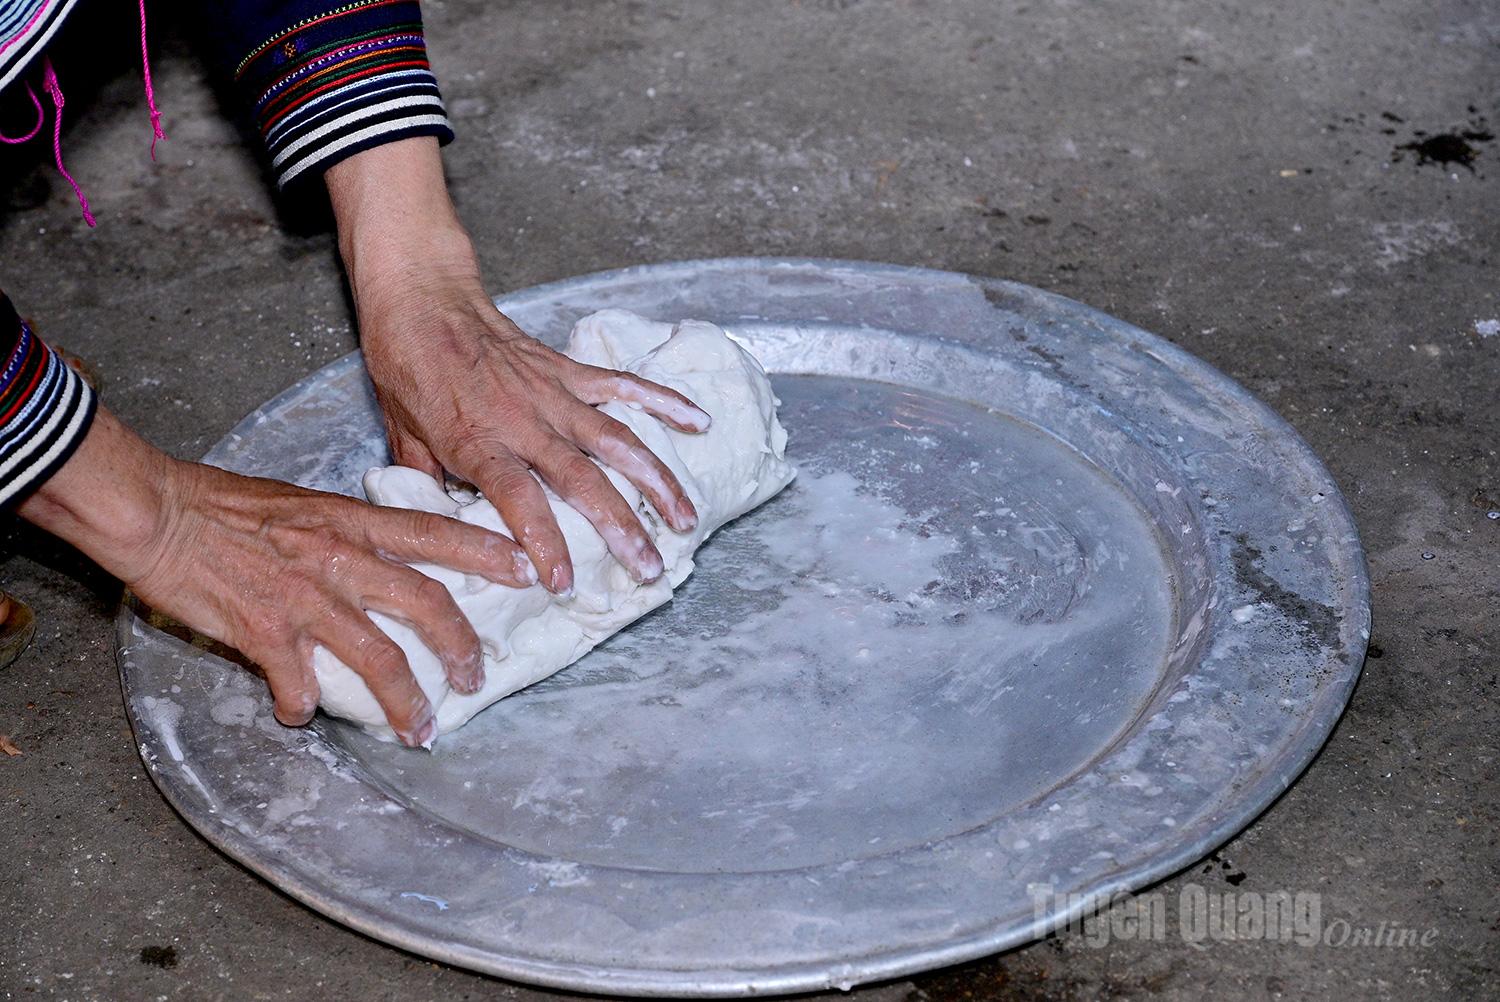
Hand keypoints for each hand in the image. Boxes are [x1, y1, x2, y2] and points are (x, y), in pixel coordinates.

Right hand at [19, 409, 534, 745]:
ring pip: (379, 658)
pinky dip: (302, 706)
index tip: (527, 571)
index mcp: (352, 522)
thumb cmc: (225, 504)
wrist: (157, 511)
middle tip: (478, 677)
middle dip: (462, 647)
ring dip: (407, 702)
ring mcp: (305, 598)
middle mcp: (340, 558)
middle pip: (426, 604)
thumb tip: (383, 558)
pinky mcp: (265, 632)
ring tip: (422, 732)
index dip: (488, 553)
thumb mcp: (305, 503)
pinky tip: (299, 714)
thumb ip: (349, 532)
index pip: (438, 533)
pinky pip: (298, 684)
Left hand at [325, 139, 709, 595]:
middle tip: (651, 567)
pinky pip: (624, 387)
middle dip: (623, 527)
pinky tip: (698, 422)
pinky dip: (663, 402)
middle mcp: (526, 422)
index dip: (545, 541)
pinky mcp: (569, 372)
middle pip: (584, 480)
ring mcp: (554, 394)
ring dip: (656, 481)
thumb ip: (434, 489)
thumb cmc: (408, 373)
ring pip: (618, 441)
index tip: (563, 580)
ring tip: (686, 518)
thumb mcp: (406, 442)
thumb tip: (455, 530)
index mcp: (480, 444)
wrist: (423, 302)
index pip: (520, 501)